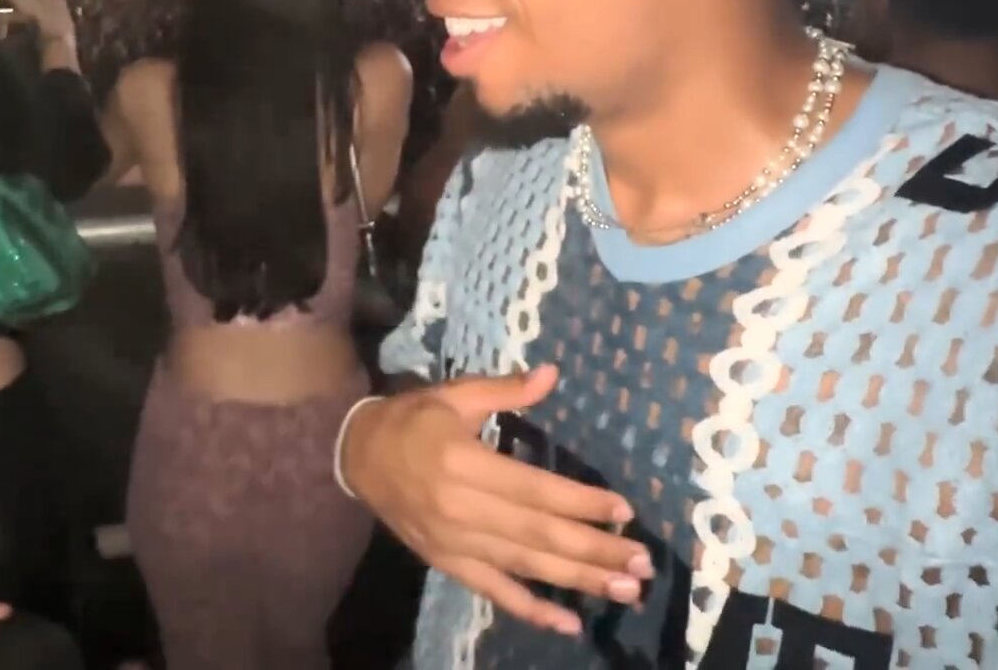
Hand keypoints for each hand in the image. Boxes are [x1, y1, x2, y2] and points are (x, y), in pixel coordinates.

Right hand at [341, 364, 653, 635]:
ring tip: (624, 590)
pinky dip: (531, 610)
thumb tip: (552, 373)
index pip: (535, 490)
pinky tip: (569, 623)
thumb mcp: (455, 395)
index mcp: (465, 463)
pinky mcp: (448, 563)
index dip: (581, 503)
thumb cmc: (412, 420)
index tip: (624, 511)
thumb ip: (505, 389)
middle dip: (595, 551)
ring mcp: (455, 543)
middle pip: (539, 536)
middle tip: (641, 564)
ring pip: (525, 567)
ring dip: (578, 581)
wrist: (356, 457)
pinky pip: (494, 592)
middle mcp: (462, 509)